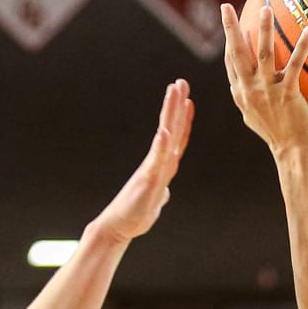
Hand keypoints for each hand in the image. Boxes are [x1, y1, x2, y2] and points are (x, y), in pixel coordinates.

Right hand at [95, 79, 193, 243]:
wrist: (119, 227)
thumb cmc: (135, 214)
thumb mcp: (155, 202)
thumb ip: (160, 192)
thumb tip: (165, 192)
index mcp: (162, 167)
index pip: (176, 139)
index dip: (184, 120)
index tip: (188, 100)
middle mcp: (158, 163)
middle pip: (171, 129)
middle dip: (176, 105)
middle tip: (181, 81)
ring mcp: (153, 169)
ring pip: (165, 136)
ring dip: (170, 113)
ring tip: (174, 91)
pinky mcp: (147, 181)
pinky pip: (156, 160)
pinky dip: (161, 144)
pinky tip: (165, 129)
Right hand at [221, 2, 307, 156]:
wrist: (292, 152)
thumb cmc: (278, 135)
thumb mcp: (255, 117)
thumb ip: (249, 98)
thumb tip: (246, 87)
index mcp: (241, 94)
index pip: (231, 62)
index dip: (228, 40)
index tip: (227, 18)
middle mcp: (250, 90)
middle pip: (237, 54)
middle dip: (230, 28)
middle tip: (226, 6)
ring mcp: (267, 92)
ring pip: (263, 55)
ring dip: (264, 30)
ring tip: (266, 9)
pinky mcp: (287, 94)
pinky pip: (295, 65)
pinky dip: (302, 46)